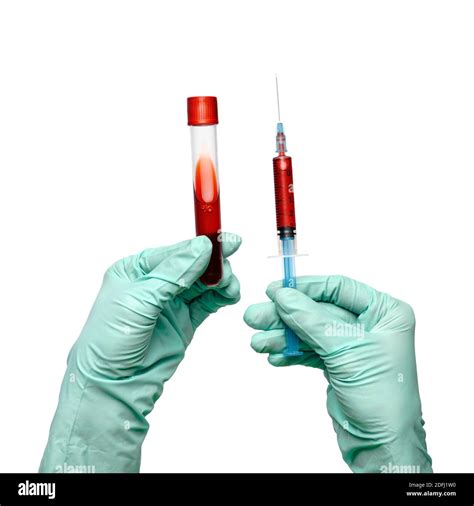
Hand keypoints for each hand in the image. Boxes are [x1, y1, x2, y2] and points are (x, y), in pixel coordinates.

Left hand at [40, 233, 240, 472]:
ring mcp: (170, 302)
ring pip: (203, 283)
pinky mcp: (184, 321)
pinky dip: (221, 297)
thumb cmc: (109, 343)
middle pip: (192, 264)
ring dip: (220, 280)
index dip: (200, 245)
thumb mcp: (139, 302)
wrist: (112, 387)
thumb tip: (201, 248)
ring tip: (229, 287)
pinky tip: (230, 295)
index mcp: (135, 270)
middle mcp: (154, 283)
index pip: (174, 251)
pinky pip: (208, 302)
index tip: (224, 242)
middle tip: (227, 270)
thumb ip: (172, 274)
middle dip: (213, 264)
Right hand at [244, 275, 431, 472]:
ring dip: (282, 336)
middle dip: (286, 315)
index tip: (276, 291)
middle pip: (318, 310)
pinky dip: (291, 353)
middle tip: (256, 317)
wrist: (382, 446)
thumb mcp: (346, 351)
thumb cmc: (383, 399)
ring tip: (259, 343)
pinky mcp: (338, 364)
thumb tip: (284, 296)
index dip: (305, 288)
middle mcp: (370, 325)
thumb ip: (312, 320)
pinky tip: (274, 356)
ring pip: (310, 331)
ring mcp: (353, 345)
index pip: (339, 288)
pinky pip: (309, 350)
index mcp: (385, 313)